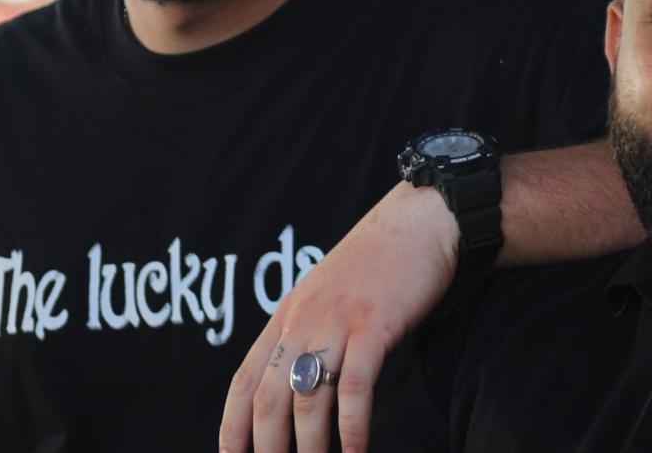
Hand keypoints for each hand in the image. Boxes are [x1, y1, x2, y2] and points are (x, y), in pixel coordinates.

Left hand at [219, 182, 457, 452]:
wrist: (419, 222)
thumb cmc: (379, 263)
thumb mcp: (327, 294)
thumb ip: (308, 332)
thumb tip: (297, 383)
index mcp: (286, 315)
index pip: (243, 381)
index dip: (232, 427)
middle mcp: (302, 320)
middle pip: (269, 399)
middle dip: (267, 449)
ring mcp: (337, 321)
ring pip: (308, 400)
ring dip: (310, 449)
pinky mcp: (375, 324)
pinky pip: (356, 386)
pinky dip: (353, 427)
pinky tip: (356, 452)